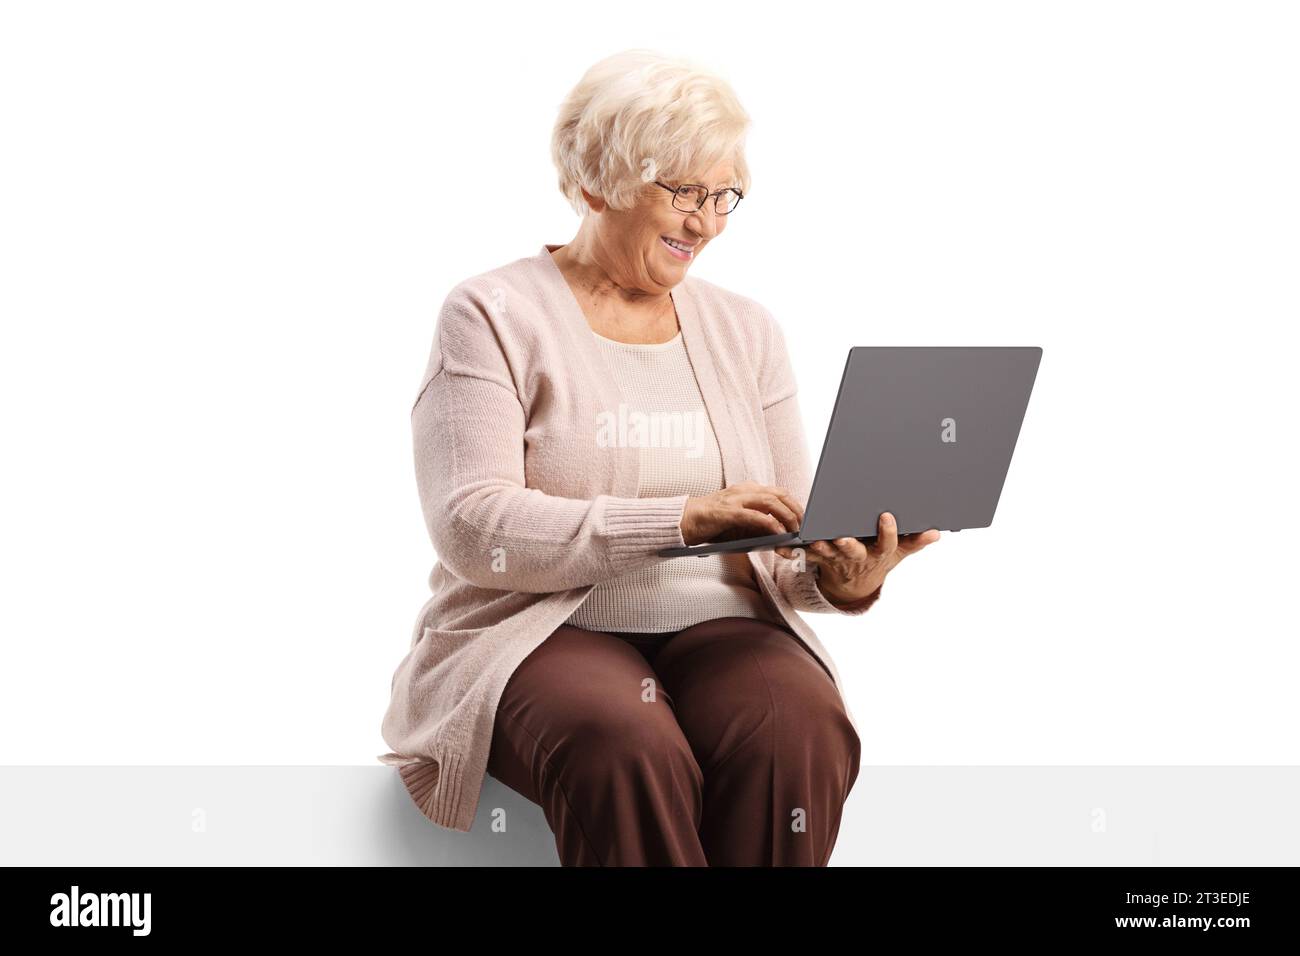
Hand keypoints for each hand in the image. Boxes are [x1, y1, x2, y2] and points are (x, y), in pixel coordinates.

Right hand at [680, 480, 804, 545]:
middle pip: (779, 494)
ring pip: (770, 502)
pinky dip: (770, 524)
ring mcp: (736, 499)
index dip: (794, 504)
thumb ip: (756, 524)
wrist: (683, 521)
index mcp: (746, 490)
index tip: (804, 518)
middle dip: (796, 509)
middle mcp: (743, 490)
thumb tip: (779, 535)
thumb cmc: (710, 524)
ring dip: (787, 516)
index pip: (777, 492)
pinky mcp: (728, 512)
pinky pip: (755, 516)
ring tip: (795, 530)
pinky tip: (778, 534)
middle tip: (805, 525)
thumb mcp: (738, 521)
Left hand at [775, 511, 939, 608]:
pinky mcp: (819, 558)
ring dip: (819, 548)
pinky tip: (780, 547)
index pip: (886, 543)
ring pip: (828, 553)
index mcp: (878, 553)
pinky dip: (792, 551)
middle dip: (847, 544)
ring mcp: (837, 558)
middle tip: (842, 537)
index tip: (887, 516)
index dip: (887, 532)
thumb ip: (915, 542)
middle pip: (853, 551)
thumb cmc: (878, 558)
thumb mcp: (898, 553)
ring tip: (811, 540)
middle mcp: (857, 557)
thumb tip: (936, 532)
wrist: (855, 585)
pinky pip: (805, 554)